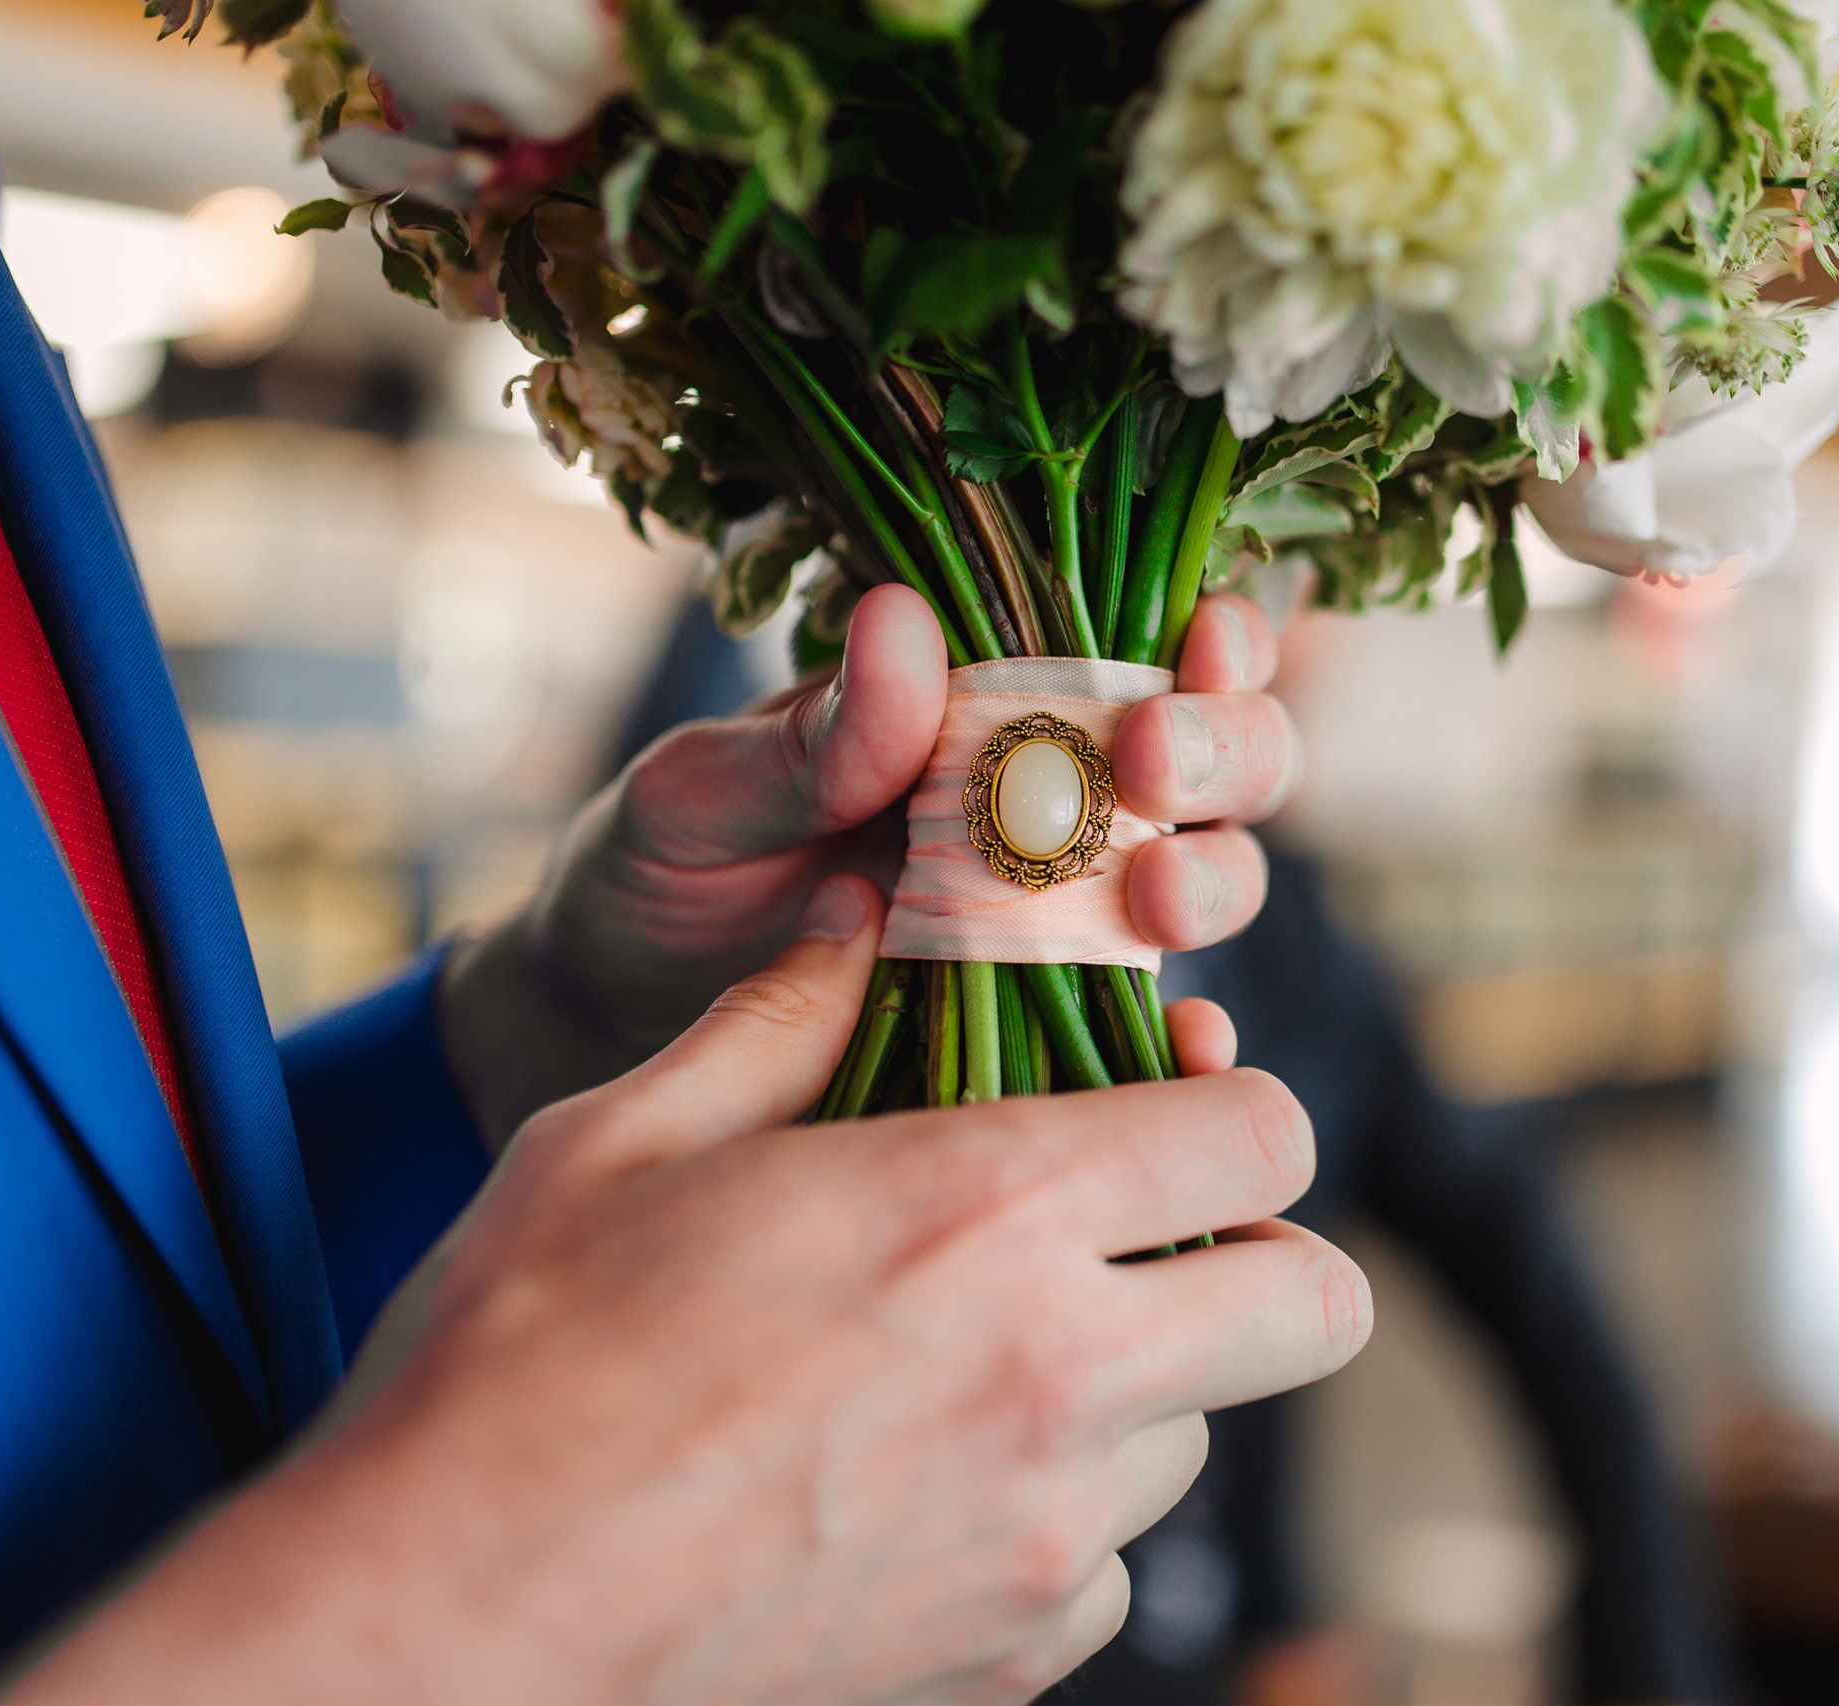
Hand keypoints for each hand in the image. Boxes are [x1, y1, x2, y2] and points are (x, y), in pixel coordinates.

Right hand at [3, 877, 1367, 1705]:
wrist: (439, 1629)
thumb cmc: (511, 1364)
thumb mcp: (624, 1140)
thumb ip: (781, 1020)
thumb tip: (865, 928)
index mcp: (984, 1211)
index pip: (1260, 1138)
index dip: (1235, 1105)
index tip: (1172, 1105)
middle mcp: (1060, 1378)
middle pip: (1314, 1304)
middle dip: (1259, 1252)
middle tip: (1142, 1231)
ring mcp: (1046, 1540)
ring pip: (1201, 1436)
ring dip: (1140, 1384)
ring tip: (984, 1356)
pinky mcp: (1008, 1661)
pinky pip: (1107, 1570)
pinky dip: (1056, 1518)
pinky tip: (924, 1478)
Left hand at [440, 588, 1302, 1145]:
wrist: (614, 1019)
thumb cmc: (662, 864)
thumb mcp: (707, 789)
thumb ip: (813, 734)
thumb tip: (905, 626)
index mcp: (993, 699)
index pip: (1148, 638)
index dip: (1213, 636)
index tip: (1192, 646)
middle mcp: (1061, 800)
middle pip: (1224, 758)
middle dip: (1224, 753)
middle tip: (1151, 772)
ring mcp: (1068, 921)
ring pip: (1212, 880)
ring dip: (1212, 884)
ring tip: (1152, 906)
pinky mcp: (1054, 1034)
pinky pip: (1151, 1036)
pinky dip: (1188, 1050)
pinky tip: (1187, 1055)